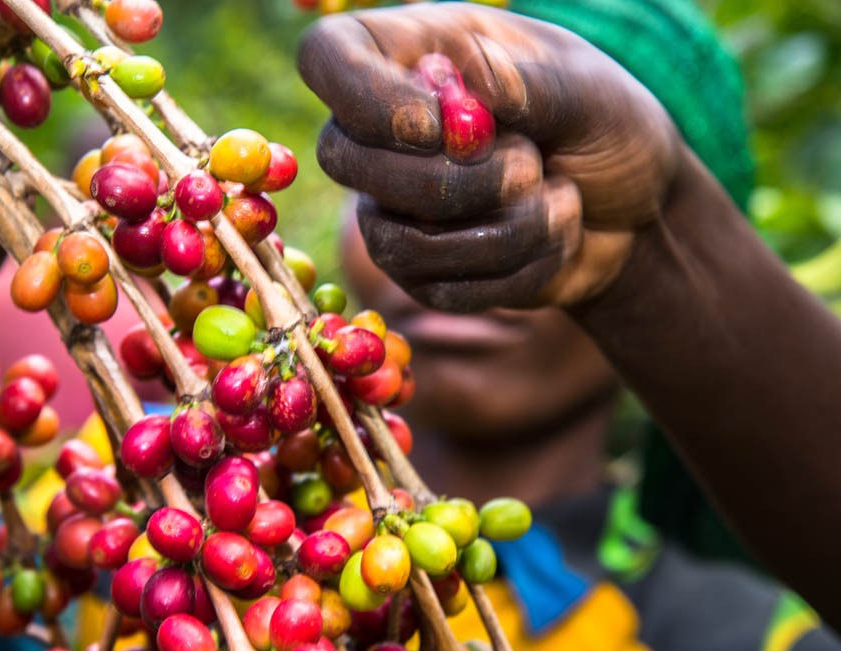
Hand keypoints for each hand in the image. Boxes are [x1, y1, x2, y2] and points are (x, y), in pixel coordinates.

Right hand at [298, 4, 684, 309]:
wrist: (632, 209)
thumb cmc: (603, 127)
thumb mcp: (591, 92)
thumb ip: (536, 84)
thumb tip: (475, 76)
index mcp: (412, 54)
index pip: (327, 57)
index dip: (368, 99)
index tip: (440, 127)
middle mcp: (384, 132)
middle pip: (344, 158)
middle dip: (452, 181)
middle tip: (532, 166)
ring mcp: (392, 206)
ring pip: (394, 241)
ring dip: (502, 231)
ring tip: (560, 201)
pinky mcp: (419, 270)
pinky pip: (440, 288)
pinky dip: (518, 269)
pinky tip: (553, 238)